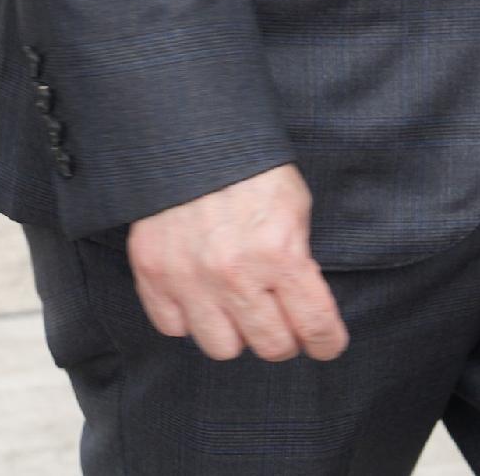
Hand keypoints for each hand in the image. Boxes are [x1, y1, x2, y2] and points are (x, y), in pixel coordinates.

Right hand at [127, 164, 345, 362]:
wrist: (187, 131)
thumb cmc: (247, 166)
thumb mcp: (294, 205)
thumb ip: (299, 257)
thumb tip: (303, 303)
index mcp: (279, 253)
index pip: (316, 327)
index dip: (327, 342)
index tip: (325, 342)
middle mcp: (235, 274)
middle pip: (271, 347)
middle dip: (283, 336)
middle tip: (279, 316)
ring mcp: (190, 278)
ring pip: (222, 347)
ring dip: (234, 331)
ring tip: (235, 304)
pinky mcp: (153, 273)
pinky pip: (173, 327)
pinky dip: (188, 316)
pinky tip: (198, 292)